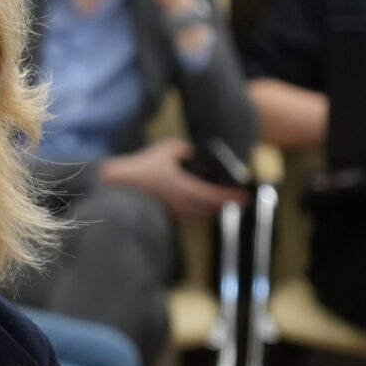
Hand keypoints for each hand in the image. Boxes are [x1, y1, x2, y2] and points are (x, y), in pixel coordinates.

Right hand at [102, 138, 245, 219]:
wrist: (119, 184)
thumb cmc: (144, 166)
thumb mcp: (169, 149)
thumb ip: (189, 151)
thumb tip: (203, 153)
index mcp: (184, 188)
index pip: (215, 196)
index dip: (232, 196)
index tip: (246, 196)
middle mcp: (181, 204)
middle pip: (212, 209)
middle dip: (227, 204)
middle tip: (241, 199)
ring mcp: (174, 212)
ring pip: (201, 215)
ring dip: (214, 209)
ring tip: (225, 202)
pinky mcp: (166, 215)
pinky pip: (190, 216)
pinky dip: (201, 211)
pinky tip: (204, 205)